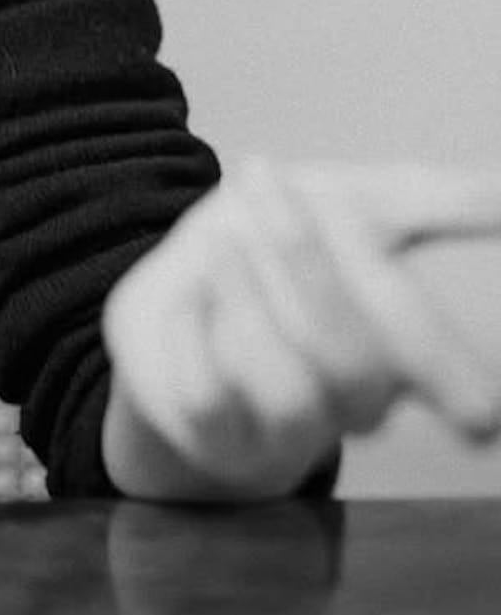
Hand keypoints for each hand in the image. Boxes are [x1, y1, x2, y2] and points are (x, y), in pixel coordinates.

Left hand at [100, 157, 500, 498]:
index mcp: (397, 354)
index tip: (433, 337)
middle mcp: (349, 403)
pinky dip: (197, 342)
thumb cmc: (271, 253)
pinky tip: (187, 299)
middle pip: (353, 361)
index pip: (440, 371)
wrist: (167, 306)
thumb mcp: (349, 206)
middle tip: (262, 177)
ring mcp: (281, 430)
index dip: (447, 364)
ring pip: (287, 389)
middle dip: (305, 259)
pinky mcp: (213, 436)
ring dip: (247, 297)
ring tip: (217, 238)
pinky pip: (211, 402)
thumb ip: (430, 199)